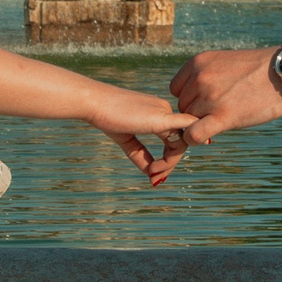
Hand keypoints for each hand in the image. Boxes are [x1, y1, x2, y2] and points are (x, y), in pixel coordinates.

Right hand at [84, 90, 200, 186]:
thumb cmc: (106, 116)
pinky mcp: (162, 118)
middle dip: (169, 165)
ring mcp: (165, 112)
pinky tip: (165, 167)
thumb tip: (151, 173)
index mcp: (158, 113)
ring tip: (152, 172)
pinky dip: (180, 150)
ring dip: (169, 163)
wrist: (95, 102)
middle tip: (154, 178)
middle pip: (179, 143)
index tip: (152, 174)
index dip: (167, 160)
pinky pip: (186, 130)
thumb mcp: (126, 139)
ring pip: (181, 143)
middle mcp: (165, 110)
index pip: (173, 140)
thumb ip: (140, 154)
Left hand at [168, 47, 281, 145]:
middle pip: (183, 106)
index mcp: (198, 62)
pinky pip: (194, 135)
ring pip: (188, 120)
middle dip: (197, 112)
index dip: (189, 98)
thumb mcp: (224, 63)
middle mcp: (201, 78)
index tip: (205, 102)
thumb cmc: (257, 70)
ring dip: (202, 124)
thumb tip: (190, 103)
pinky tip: (208, 137)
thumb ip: (204, 77)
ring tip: (223, 119)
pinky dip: (195, 140)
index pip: (176, 89)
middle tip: (219, 112)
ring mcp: (211, 97)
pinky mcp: (224, 116)